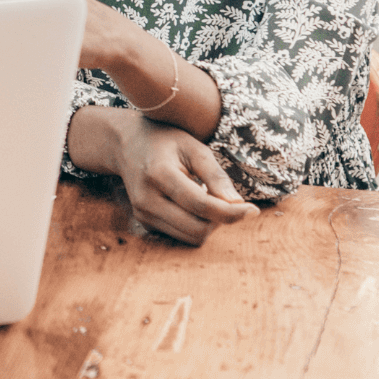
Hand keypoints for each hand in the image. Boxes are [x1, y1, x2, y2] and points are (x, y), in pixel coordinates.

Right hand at [98, 110, 258, 245]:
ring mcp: (142, 213)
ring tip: (208, 198)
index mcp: (159, 174)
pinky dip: (195, 224)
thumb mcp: (194, 147)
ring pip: (190, 237)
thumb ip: (216, 176)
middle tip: (227, 200)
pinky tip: (193, 204)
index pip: (202, 206)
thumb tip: (237, 205)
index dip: (232, 212)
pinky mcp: (144, 221)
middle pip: (198, 229)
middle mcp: (146, 199)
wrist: (125, 143)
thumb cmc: (165, 140)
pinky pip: (181, 235)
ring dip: (209, 224)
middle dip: (220, 220)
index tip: (253, 210)